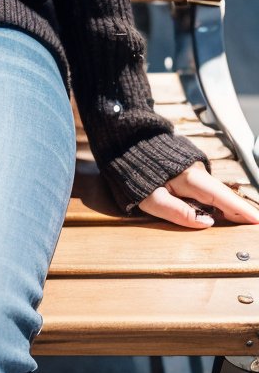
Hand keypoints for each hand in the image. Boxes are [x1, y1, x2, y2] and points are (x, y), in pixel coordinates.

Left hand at [137, 160, 258, 227]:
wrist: (126, 144)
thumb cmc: (135, 174)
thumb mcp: (151, 198)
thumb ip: (178, 212)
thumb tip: (207, 223)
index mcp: (191, 178)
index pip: (222, 197)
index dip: (241, 210)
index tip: (257, 221)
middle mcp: (198, 173)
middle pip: (224, 196)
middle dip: (240, 212)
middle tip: (253, 228)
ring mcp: (195, 172)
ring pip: (216, 194)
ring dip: (229, 209)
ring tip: (244, 224)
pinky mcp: (190, 174)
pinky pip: (208, 192)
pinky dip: (218, 204)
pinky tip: (224, 215)